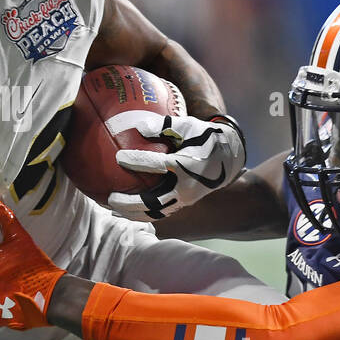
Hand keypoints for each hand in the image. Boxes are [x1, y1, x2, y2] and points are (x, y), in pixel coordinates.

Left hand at [109, 112, 244, 219]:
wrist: (229, 157)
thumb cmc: (204, 137)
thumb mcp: (188, 126)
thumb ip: (164, 125)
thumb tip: (137, 127)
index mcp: (187, 165)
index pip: (158, 165)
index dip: (137, 161)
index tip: (119, 156)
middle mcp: (186, 187)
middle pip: (154, 202)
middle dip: (129, 202)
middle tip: (110, 198)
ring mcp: (186, 199)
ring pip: (156, 213)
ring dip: (133, 214)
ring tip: (113, 210)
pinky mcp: (184, 204)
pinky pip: (160, 213)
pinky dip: (142, 214)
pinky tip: (125, 211)